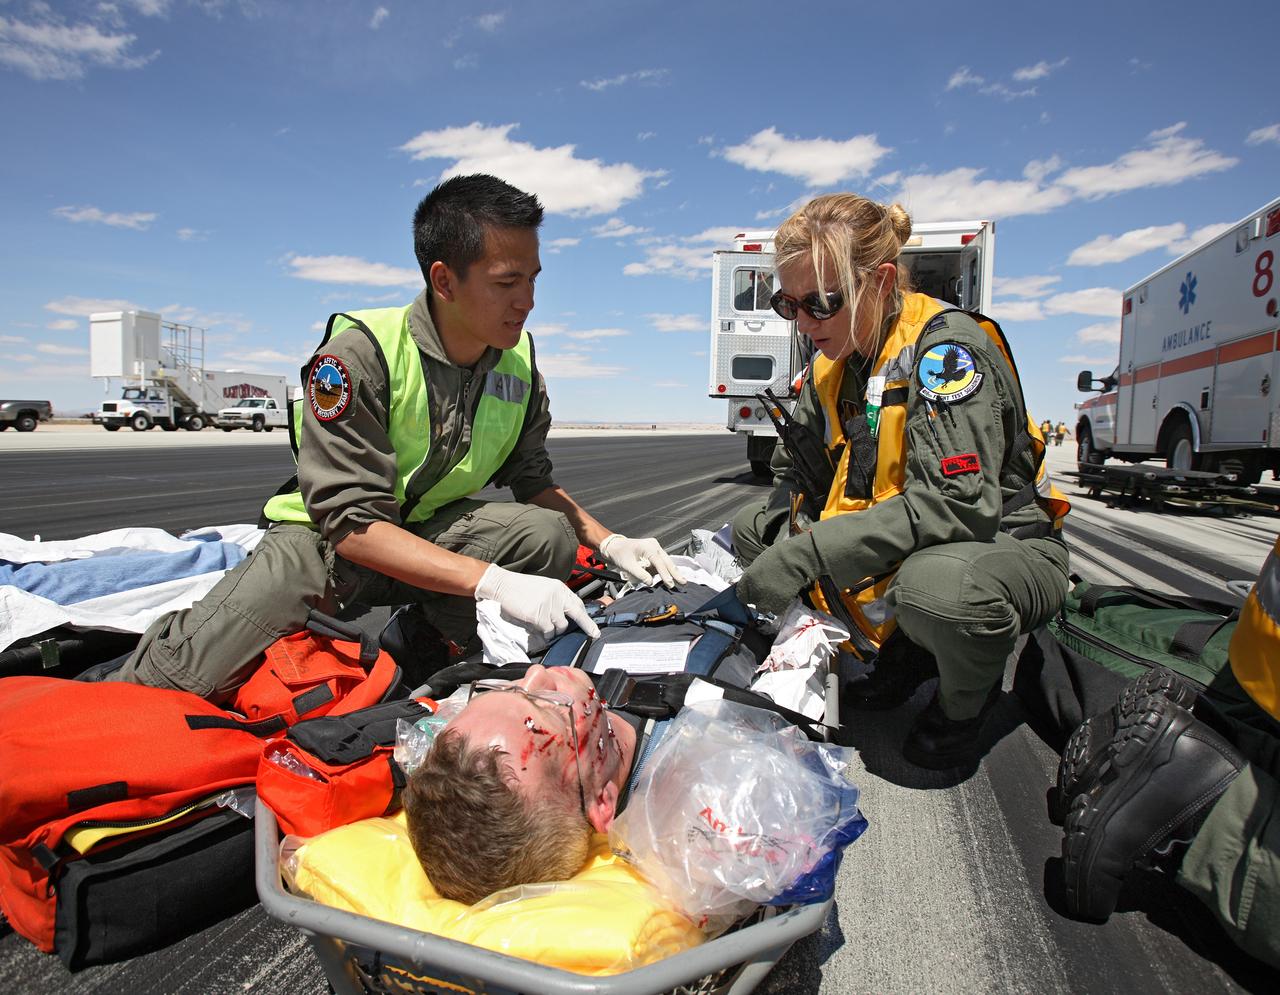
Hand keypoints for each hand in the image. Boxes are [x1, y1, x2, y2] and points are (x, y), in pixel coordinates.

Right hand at [474, 564, 600, 638]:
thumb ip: (556, 599)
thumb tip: (566, 616)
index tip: (594, 627)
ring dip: (554, 631)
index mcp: (559, 588)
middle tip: (594, 634)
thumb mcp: (544, 587)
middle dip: (587, 626)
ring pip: (560, 626)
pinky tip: (538, 629)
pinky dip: (544, 634)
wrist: (503, 585)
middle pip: (577, 614)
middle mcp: (557, 595)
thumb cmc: (521, 588)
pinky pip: (547, 631)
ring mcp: (548, 605)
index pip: (578, 603)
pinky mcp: (538, 615)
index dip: (586, 617)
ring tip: (543, 626)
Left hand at [599, 534, 685, 587]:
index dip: (665, 574)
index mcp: (649, 547)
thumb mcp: (628, 565)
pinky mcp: (654, 553)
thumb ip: (640, 574)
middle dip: (675, 573)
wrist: (614, 546)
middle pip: (667, 561)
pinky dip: (667, 570)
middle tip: (683, 583)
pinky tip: (673, 577)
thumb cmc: (619, 553)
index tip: (670, 584)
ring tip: (681, 581)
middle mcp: (654, 546)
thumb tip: (650, 583)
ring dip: (673, 572)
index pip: (660, 563)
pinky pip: (662, 562)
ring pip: (666, 562)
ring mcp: (655, 549)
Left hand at [735, 532, 818, 617]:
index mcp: (747, 580)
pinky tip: (783, 596)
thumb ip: (751, 578)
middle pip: (753, 604)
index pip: (741, 596)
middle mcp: (754, 591)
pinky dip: (780, 606)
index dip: (748, 595)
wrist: (793, 559)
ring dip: (768, 605)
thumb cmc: (776, 557)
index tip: (754, 594)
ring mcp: (766, 599)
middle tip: (767, 593)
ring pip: (763, 610)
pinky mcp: (779, 605)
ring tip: (776, 595)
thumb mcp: (757, 565)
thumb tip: (747, 584)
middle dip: (759, 600)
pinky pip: (776, 611)